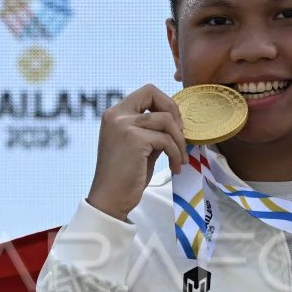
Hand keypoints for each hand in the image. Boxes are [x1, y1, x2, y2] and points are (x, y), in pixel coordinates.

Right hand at [86, 84, 186, 221]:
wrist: (110, 200)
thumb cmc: (125, 177)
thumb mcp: (138, 146)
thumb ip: (152, 130)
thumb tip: (176, 121)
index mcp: (115, 114)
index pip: (146, 92)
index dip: (165, 103)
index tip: (173, 126)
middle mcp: (116, 115)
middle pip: (154, 93)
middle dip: (174, 113)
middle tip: (181, 138)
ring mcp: (124, 125)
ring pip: (166, 120)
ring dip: (179, 141)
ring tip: (180, 159)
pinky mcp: (134, 140)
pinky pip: (166, 140)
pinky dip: (176, 154)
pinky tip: (175, 168)